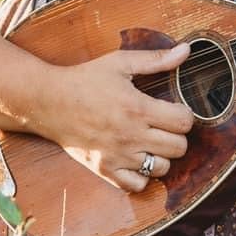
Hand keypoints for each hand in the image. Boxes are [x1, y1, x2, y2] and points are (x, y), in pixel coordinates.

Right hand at [39, 44, 195, 193]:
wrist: (49, 102)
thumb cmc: (84, 80)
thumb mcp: (120, 63)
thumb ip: (156, 59)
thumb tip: (186, 50)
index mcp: (137, 108)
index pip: (184, 122)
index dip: (185, 114)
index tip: (174, 109)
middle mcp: (131, 135)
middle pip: (179, 148)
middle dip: (177, 135)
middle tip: (164, 126)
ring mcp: (118, 156)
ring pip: (162, 168)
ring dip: (162, 155)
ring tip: (151, 141)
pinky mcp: (105, 170)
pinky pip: (137, 185)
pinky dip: (142, 176)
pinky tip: (137, 159)